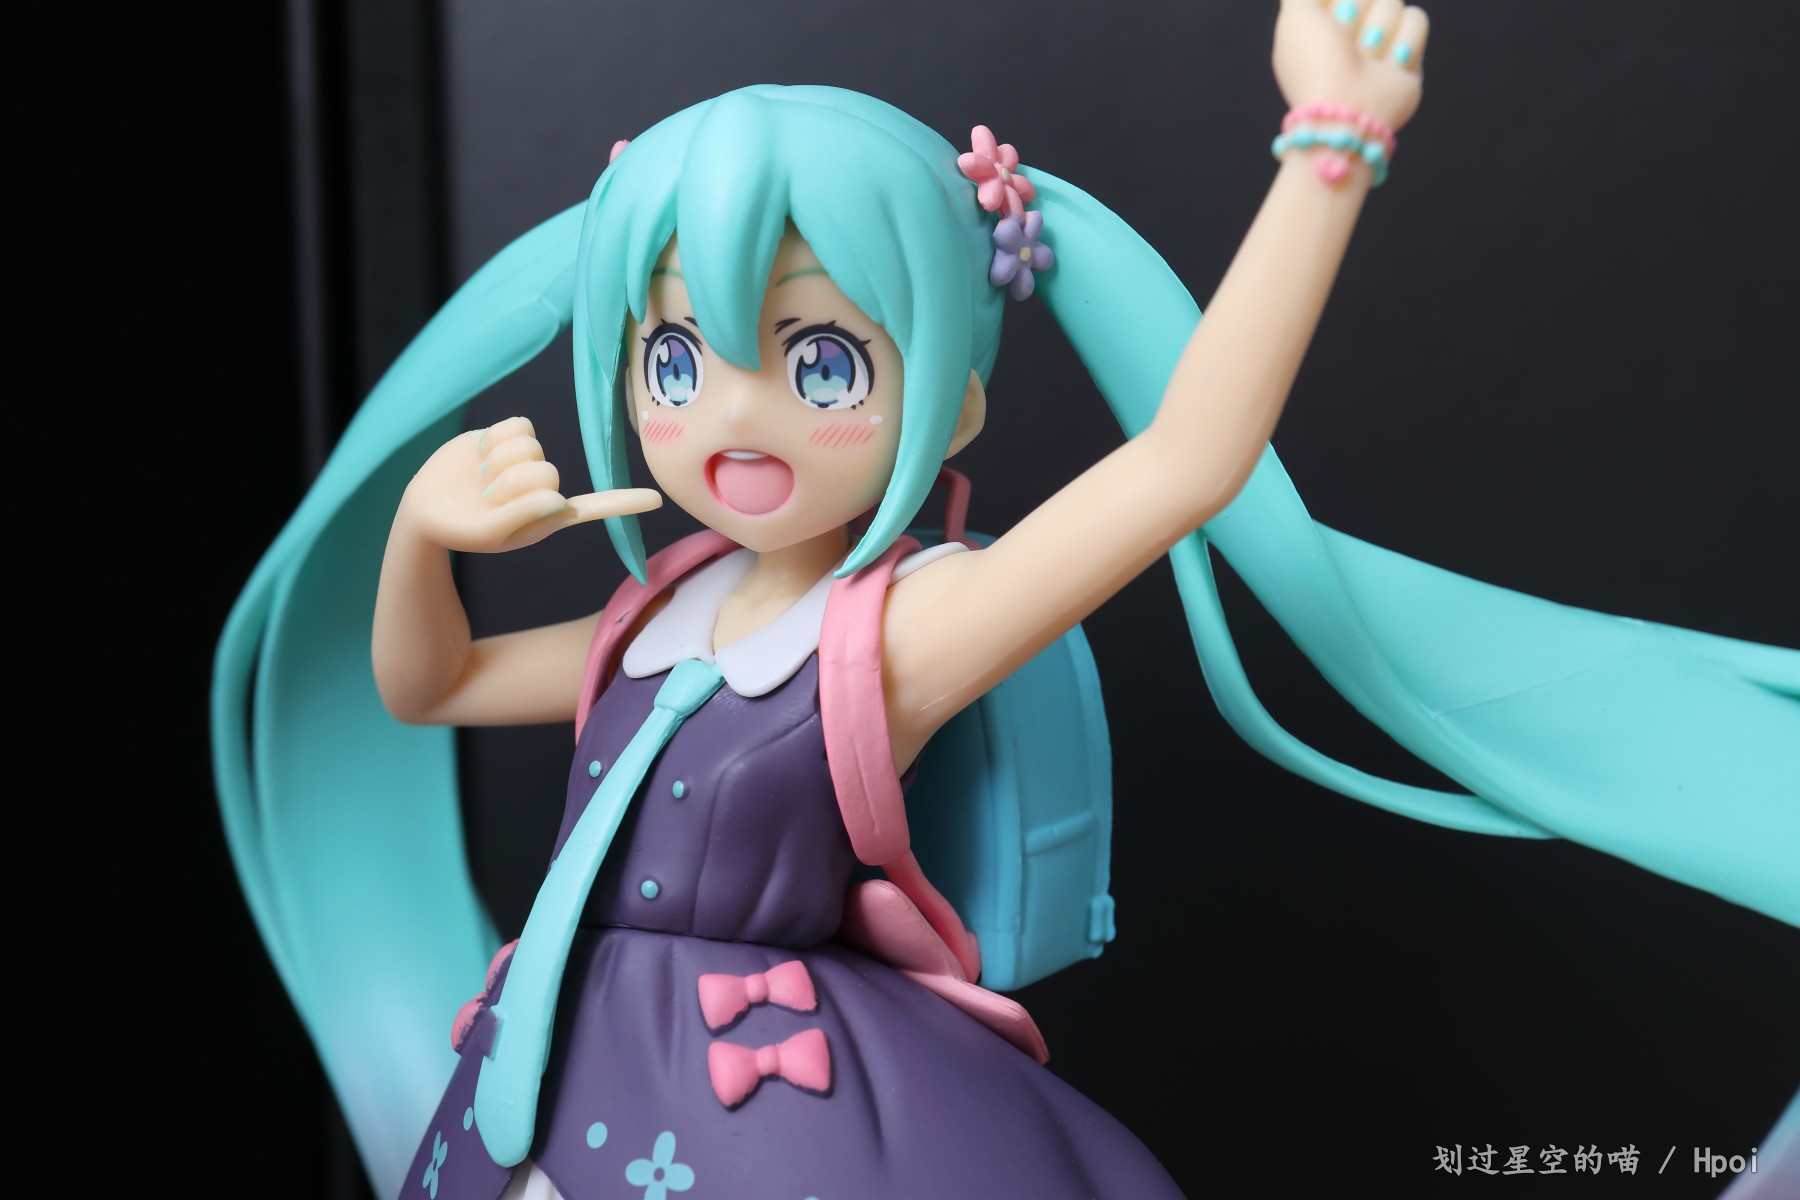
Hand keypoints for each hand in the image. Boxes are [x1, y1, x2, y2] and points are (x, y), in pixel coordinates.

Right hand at [396, 416, 661, 553]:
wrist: (428, 506)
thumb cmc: (461, 529)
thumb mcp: (489, 533)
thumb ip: (524, 518)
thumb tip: (559, 500)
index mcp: (548, 517)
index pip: (592, 507)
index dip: (622, 502)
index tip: (657, 500)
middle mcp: (545, 487)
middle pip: (546, 471)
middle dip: (509, 483)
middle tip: (488, 497)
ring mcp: (529, 461)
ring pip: (531, 447)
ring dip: (499, 461)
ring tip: (483, 478)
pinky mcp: (511, 437)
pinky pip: (519, 425)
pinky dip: (497, 438)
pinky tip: (483, 454)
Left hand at [1273, 0, 1427, 133]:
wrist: (1347, 112)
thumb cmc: (1317, 64)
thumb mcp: (1296, 16)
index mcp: (1318, 25)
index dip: (1334, 3)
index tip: (1329, 23)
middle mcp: (1348, 34)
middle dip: (1355, 13)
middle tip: (1344, 45)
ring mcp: (1379, 44)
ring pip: (1393, 2)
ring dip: (1378, 30)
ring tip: (1366, 61)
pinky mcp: (1408, 56)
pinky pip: (1416, 19)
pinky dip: (1403, 43)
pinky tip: (1388, 67)